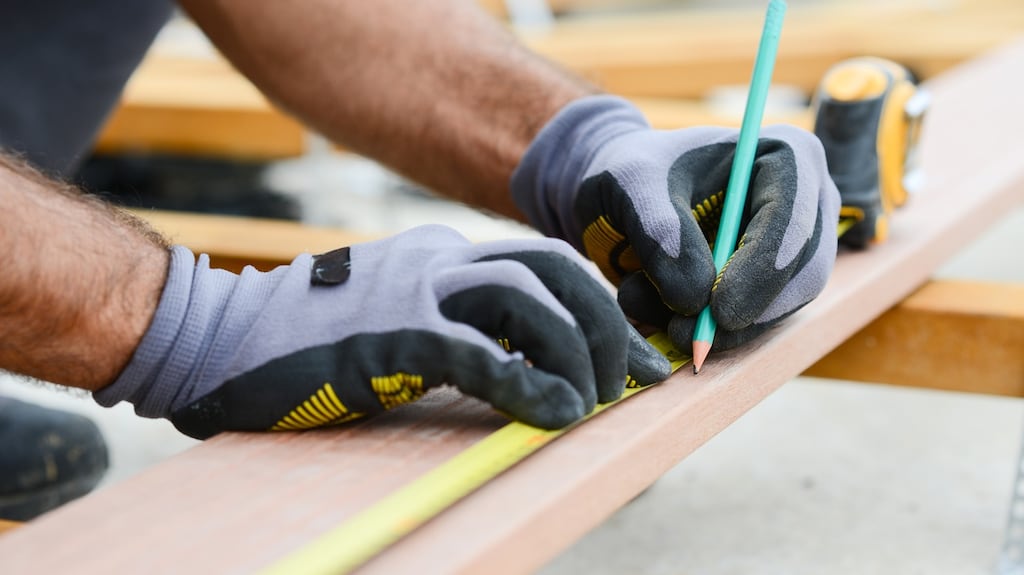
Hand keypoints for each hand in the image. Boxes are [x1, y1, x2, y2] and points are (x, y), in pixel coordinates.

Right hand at [96, 225, 669, 438]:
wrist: (219, 340)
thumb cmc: (308, 344)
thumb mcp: (397, 323)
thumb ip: (456, 330)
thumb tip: (525, 369)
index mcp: (442, 256)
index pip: (545, 263)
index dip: (601, 305)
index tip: (633, 355)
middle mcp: (437, 261)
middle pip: (555, 269)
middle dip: (608, 324)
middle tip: (631, 379)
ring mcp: (413, 292)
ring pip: (529, 300)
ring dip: (579, 351)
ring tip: (595, 401)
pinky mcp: (390, 335)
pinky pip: (481, 354)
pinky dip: (530, 386)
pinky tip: (555, 416)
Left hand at [512, 96, 839, 352]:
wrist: (622, 196)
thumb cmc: (632, 175)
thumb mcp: (632, 188)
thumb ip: (661, 233)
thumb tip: (694, 298)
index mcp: (784, 156)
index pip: (793, 221)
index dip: (762, 270)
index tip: (719, 311)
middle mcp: (804, 204)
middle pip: (800, 275)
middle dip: (743, 313)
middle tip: (681, 334)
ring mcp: (793, 249)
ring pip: (777, 310)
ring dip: (716, 328)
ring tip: (647, 309)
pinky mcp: (771, 287)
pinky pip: (752, 326)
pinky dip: (706, 332)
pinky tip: (659, 317)